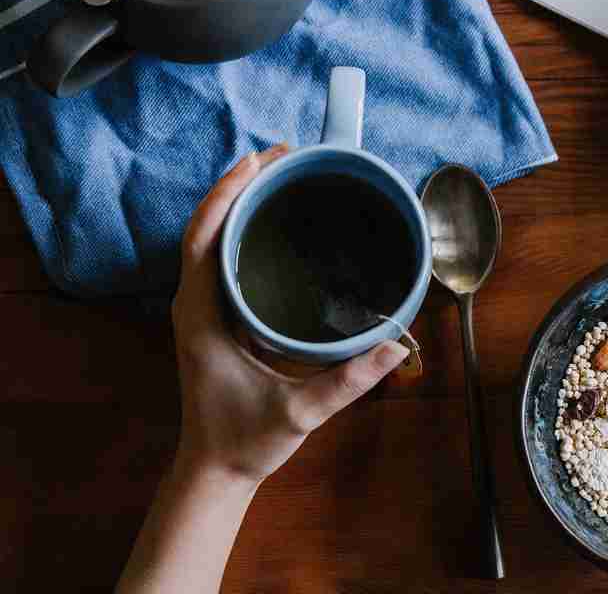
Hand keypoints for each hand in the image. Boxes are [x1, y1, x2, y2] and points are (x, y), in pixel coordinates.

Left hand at [170, 145, 408, 483]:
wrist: (216, 470)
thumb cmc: (246, 441)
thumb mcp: (299, 412)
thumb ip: (347, 381)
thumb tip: (395, 347)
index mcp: (202, 317)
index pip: (203, 238)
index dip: (227, 194)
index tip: (259, 161)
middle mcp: (195, 305)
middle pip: (207, 227)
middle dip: (240, 185)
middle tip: (284, 155)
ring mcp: (202, 310)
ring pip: (211, 239)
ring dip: (240, 202)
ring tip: (281, 174)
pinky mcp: (215, 317)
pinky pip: (222, 258)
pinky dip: (243, 229)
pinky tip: (274, 221)